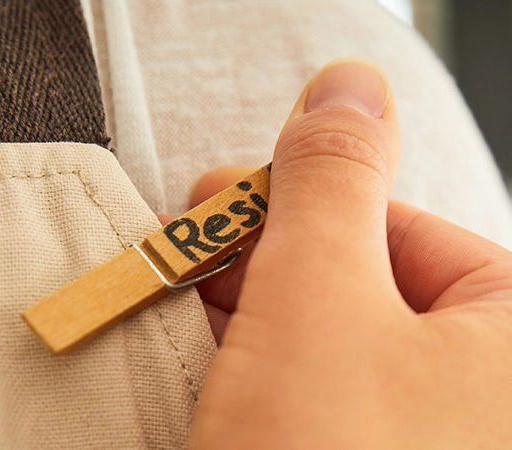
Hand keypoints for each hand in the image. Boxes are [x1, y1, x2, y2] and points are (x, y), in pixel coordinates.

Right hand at [188, 59, 511, 448]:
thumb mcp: (319, 297)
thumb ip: (332, 181)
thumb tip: (349, 88)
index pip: (405, 233)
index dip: (303, 211)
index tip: (227, 205)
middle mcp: (478, 397)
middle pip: (358, 290)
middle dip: (261, 267)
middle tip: (188, 258)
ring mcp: (421, 437)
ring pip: (327, 349)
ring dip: (246, 320)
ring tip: (180, 315)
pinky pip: (313, 401)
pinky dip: (258, 377)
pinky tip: (207, 371)